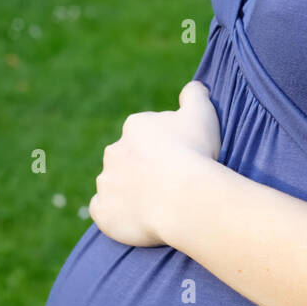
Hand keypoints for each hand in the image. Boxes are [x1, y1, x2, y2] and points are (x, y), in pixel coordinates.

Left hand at [88, 81, 221, 246]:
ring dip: (130, 191)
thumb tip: (193, 88)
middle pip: (129, 158)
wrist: (184, 198)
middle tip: (171, 182)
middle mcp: (114, 151)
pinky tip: (135, 217)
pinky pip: (104, 211)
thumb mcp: (203, 112)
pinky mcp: (103, 211)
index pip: (147, 134)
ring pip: (116, 184)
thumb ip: (195, 95)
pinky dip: (115, 214)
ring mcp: (106, 183)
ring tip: (158, 204)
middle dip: (144, 167)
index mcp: (134, 126)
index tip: (183, 159)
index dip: (166, 147)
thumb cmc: (195, 153)